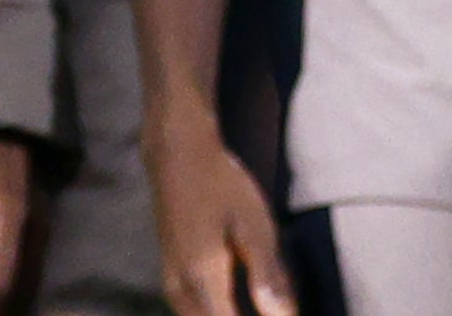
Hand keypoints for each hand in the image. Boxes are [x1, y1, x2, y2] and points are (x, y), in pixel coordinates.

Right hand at [146, 121, 292, 315]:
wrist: (177, 153)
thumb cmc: (220, 184)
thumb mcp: (254, 226)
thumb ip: (268, 277)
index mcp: (203, 278)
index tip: (281, 315)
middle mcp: (181, 286)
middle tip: (270, 309)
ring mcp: (171, 279)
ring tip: (251, 307)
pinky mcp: (169, 272)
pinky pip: (188, 310)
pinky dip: (209, 314)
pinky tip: (227, 307)